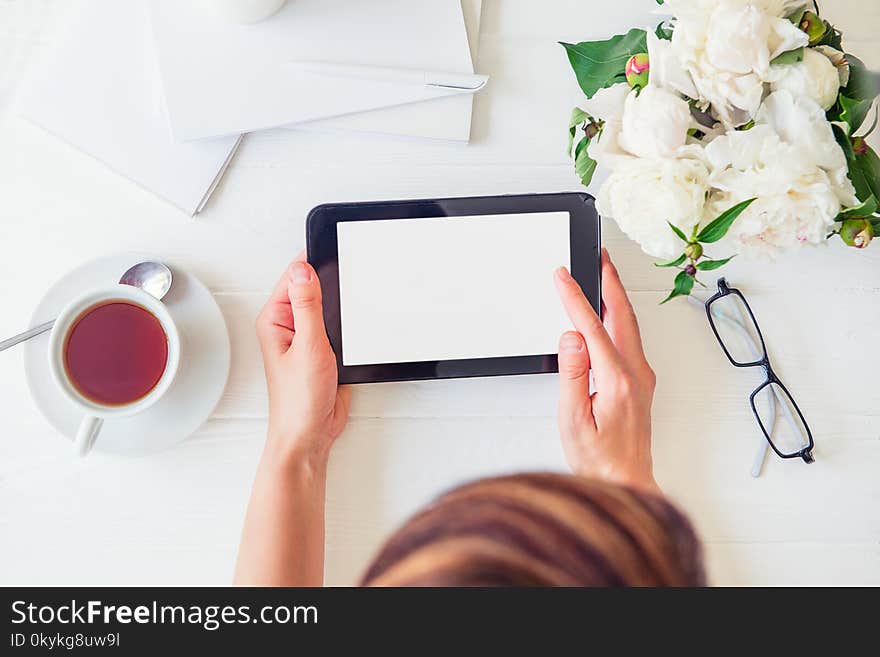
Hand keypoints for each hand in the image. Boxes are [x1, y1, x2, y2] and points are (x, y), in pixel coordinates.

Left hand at [255, 252, 350, 467]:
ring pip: (327, 306)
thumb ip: (307, 306)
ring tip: (353, 303)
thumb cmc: (298, 400)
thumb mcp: (308, 346)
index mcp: (275, 319)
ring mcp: (307, 337)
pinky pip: (337, 325)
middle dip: (331, 282)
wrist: (310, 434)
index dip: (314, 263)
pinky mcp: (323, 349)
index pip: (294, 276)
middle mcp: (288, 325)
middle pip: (311, 287)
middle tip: (351, 277)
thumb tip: (304, 270)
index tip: (336, 251)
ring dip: (341, 306)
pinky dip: (348, 324)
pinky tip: (355, 326)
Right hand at [553, 249, 657, 491]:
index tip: (562, 275)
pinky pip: (629, 339)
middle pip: (622, 315)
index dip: (574, 298)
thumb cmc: (598, 460)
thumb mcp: (573, 420)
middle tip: (598, 255)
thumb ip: (573, 375)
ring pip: (629, 325)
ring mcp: (642, 378)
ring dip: (615, 296)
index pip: (592, 327)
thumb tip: (572, 337)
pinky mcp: (640, 383)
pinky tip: (608, 312)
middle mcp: (636, 375)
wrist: (626, 482)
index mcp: (618, 381)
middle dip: (609, 281)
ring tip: (602, 274)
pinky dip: (617, 316)